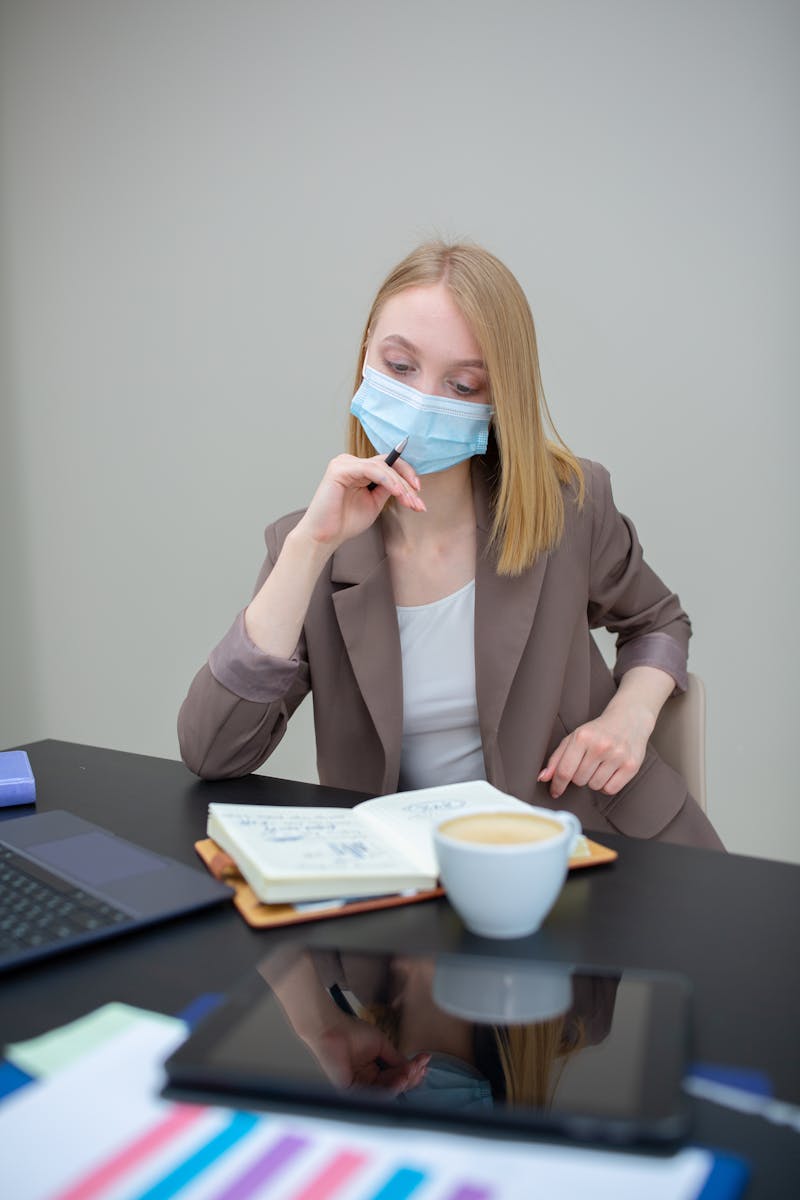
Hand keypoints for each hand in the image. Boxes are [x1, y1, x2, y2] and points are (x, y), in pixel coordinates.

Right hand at [296, 453, 424, 550]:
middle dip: (406, 485)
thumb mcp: (374, 503)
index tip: (419, 492)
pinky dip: (387, 480)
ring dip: (400, 485)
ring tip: (409, 501)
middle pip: (387, 464)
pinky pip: (370, 469)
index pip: (387, 464)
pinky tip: (397, 493)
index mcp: (358, 469)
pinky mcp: (339, 469)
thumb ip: (387, 489)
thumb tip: (406, 482)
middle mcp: (351, 462)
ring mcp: (344, 463)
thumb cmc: (345, 522)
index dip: (406, 474)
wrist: (325, 537)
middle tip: (418, 503)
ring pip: (382, 467)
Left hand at [309, 1013, 429, 1094]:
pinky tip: (401, 1078)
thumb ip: (395, 1058)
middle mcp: (369, 1081)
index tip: (424, 1061)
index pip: (397, 1076)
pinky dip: (391, 1087)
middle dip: (411, 1076)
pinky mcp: (353, 1091)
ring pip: (388, 1092)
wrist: (333, 1028)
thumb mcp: (381, 1045)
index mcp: (374, 1070)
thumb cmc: (353, 1032)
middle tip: (420, 1067)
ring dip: (403, 1081)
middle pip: (395, 1085)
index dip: (412, 1071)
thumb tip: (411, 1067)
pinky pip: (375, 1095)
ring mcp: (361, 1087)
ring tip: (411, 1071)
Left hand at [538, 703, 653, 800]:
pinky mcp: (631, 765)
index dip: (557, 785)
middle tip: (587, 763)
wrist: (628, 719)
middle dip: (579, 776)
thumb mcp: (574, 738)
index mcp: (582, 737)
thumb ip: (557, 758)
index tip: (555, 791)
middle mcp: (601, 746)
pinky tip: (609, 772)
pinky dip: (607, 785)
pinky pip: (610, 790)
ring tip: (599, 765)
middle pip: (579, 780)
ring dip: (593, 780)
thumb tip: (543, 778)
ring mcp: (618, 756)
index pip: (565, 771)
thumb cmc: (597, 731)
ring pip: (594, 786)